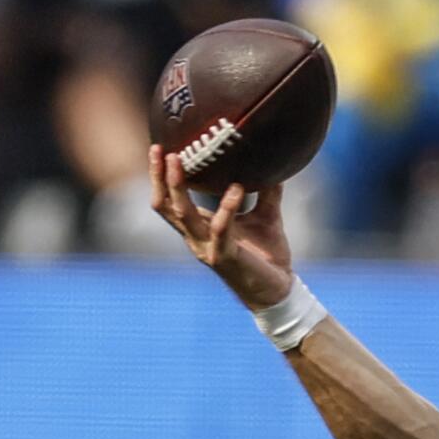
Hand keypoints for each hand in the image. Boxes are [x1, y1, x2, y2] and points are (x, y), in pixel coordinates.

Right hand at [148, 146, 294, 310]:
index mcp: (200, 227)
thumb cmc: (268, 256)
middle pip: (165, 205)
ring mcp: (206, 247)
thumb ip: (267, 194)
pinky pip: (220, 229)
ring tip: (178, 160)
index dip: (160, 177)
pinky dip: (227, 208)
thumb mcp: (266, 218)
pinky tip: (237, 189)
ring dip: (177, 187)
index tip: (160, 148)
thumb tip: (276, 168)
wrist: (279, 290)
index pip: (169, 200)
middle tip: (162, 150)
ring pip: (182, 214)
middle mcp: (196, 237)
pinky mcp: (223, 257)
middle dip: (159, 177)